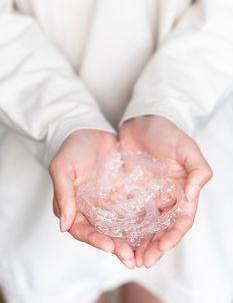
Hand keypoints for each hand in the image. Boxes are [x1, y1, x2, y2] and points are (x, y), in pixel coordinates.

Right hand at [49, 129, 135, 266]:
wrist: (90, 130)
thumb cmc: (72, 148)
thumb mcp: (62, 168)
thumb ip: (63, 194)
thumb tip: (63, 225)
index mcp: (73, 207)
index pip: (82, 230)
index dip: (94, 240)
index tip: (109, 246)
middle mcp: (91, 209)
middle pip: (102, 234)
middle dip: (116, 247)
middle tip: (131, 257)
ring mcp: (107, 204)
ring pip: (119, 228)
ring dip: (130, 241)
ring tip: (144, 252)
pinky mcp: (122, 195)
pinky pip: (131, 211)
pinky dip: (140, 223)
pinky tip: (152, 230)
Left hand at [120, 115, 211, 267]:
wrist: (141, 121)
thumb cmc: (166, 132)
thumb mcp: (186, 147)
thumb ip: (197, 170)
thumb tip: (192, 195)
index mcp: (182, 191)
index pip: (181, 220)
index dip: (173, 236)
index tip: (161, 248)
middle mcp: (166, 198)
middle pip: (162, 229)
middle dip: (154, 247)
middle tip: (142, 261)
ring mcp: (147, 197)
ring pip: (145, 227)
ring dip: (139, 243)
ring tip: (129, 257)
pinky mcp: (130, 193)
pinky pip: (128, 214)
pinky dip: (125, 229)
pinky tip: (116, 238)